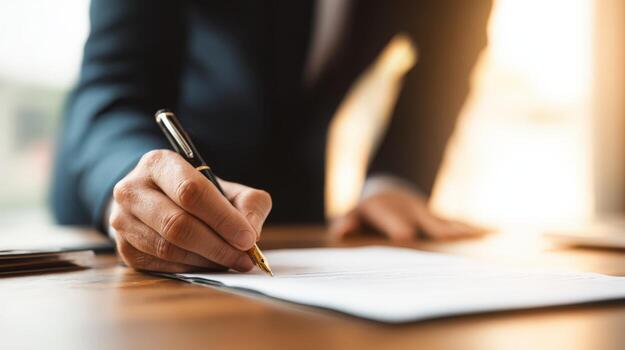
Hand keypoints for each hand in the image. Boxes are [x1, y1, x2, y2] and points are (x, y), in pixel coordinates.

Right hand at [109, 150, 271, 272]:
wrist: (157, 200)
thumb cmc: (197, 194)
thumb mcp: (226, 187)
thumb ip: (248, 203)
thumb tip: (250, 233)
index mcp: (159, 164)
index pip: (191, 192)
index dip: (223, 218)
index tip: (247, 238)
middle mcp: (132, 190)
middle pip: (178, 224)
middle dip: (218, 245)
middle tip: (244, 258)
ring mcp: (122, 220)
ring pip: (168, 248)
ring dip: (206, 260)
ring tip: (231, 262)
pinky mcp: (123, 248)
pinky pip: (161, 265)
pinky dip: (190, 269)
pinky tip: (208, 264)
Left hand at [330, 185, 485, 240]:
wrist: (388, 192)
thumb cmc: (367, 210)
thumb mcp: (354, 214)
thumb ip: (348, 222)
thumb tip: (339, 231)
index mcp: (391, 210)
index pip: (397, 223)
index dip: (401, 228)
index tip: (406, 236)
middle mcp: (415, 212)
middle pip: (432, 224)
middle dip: (444, 233)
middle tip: (459, 241)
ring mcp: (431, 217)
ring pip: (451, 225)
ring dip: (469, 232)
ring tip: (492, 237)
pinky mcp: (441, 223)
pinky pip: (460, 228)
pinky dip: (478, 233)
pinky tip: (498, 236)